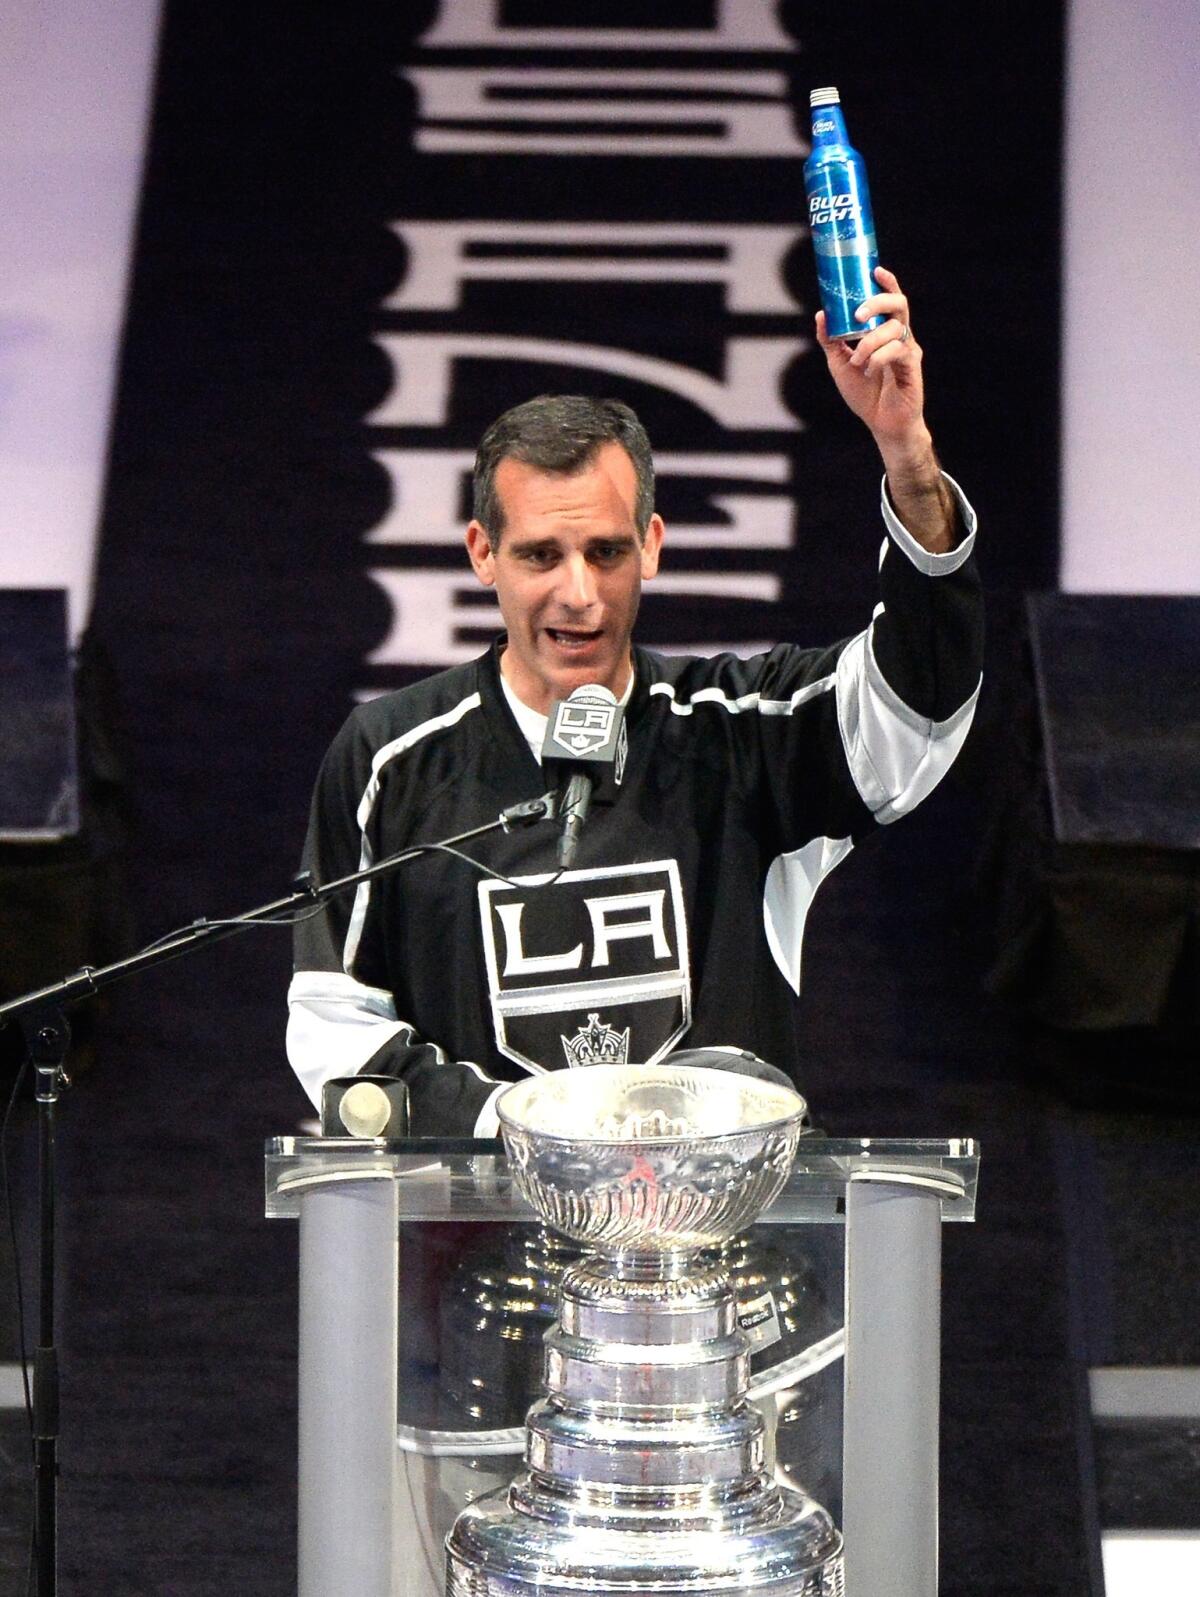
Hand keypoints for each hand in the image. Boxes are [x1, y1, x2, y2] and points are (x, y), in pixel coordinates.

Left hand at [815, 266, 928, 458]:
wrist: (882, 425)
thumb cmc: (866, 395)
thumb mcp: (840, 365)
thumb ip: (831, 341)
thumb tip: (821, 314)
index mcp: (885, 333)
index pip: (890, 301)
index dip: (886, 283)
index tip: (874, 270)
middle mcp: (900, 337)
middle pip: (898, 305)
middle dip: (877, 303)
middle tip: (857, 314)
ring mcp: (908, 350)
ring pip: (892, 329)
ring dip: (869, 343)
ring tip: (858, 362)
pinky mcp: (912, 366)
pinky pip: (896, 351)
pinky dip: (878, 358)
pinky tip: (869, 370)